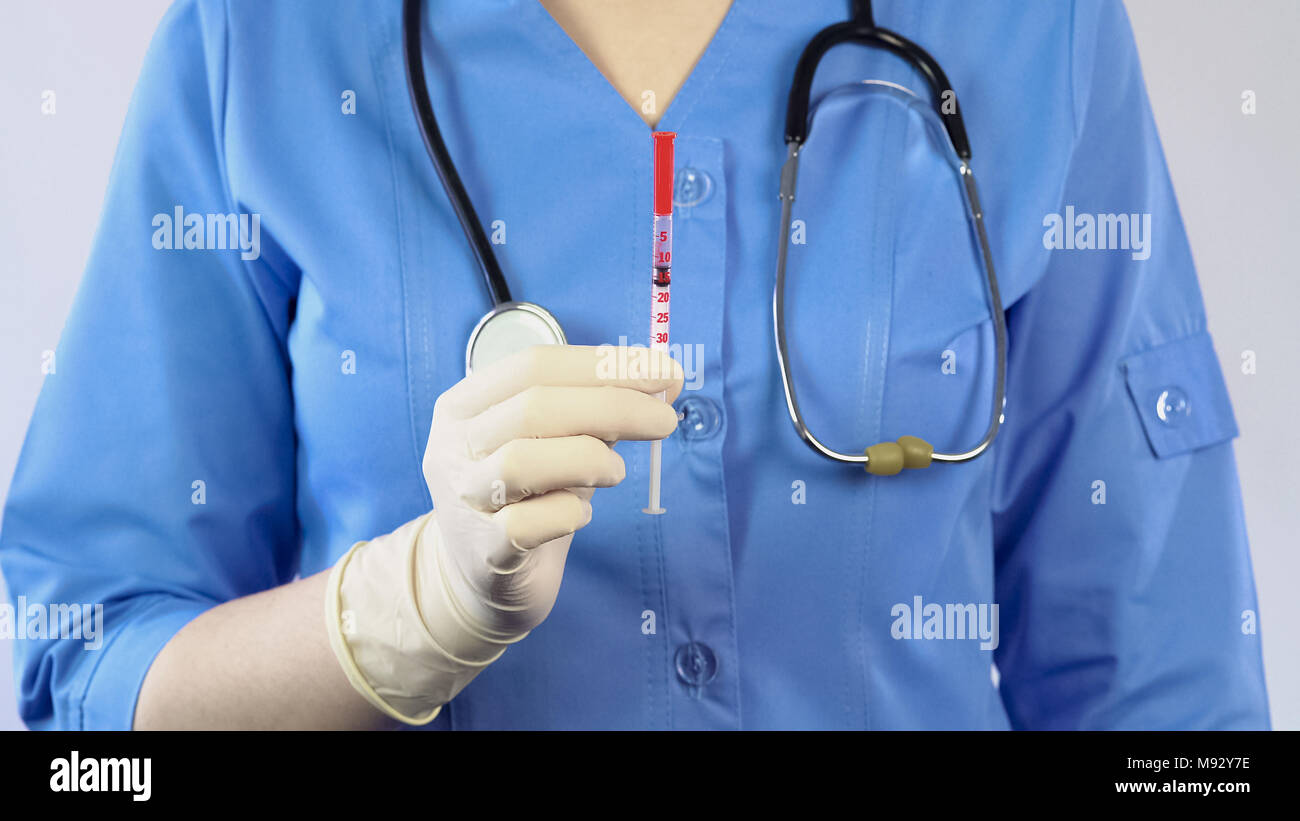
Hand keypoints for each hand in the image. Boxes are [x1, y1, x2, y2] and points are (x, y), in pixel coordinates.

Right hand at [325, 344, 682, 723]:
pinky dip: (567, 514)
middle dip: (614, 406)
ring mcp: (463, 500)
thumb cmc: (529, 495)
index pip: (535, 364)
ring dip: (588, 459)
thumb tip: (664, 380)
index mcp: (466, 404)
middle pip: (534, 407)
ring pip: (522, 462)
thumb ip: (601, 407)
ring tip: (615, 473)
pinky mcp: (482, 553)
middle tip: (665, 421)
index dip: (604, 364)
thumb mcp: (559, 440)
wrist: (484, 579)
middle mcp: (453, 446)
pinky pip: (526, 525)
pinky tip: (580, 516)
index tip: (664, 371)